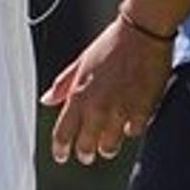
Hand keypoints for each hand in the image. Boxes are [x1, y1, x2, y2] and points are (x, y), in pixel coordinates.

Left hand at [41, 14, 173, 165]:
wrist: (142, 34)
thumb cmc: (111, 44)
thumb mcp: (81, 62)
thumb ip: (63, 84)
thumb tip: (47, 99)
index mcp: (79, 95)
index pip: (63, 133)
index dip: (60, 149)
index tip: (61, 155)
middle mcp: (98, 108)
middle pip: (86, 147)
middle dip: (85, 153)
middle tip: (86, 154)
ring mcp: (120, 112)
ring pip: (110, 146)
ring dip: (107, 145)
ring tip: (108, 141)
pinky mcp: (142, 111)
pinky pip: (133, 132)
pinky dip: (130, 129)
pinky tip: (129, 120)